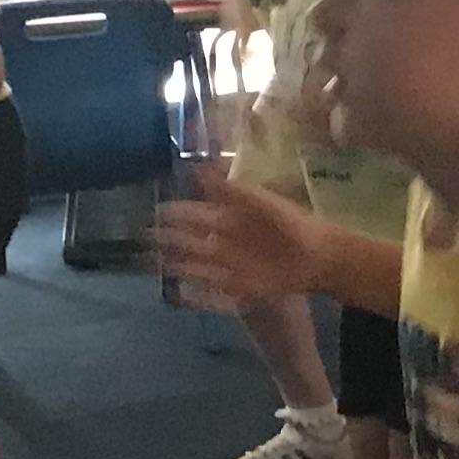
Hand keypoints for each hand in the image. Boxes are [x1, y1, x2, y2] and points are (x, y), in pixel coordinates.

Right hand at [155, 171, 322, 308]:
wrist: (316, 256)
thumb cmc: (290, 223)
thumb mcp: (258, 200)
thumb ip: (227, 188)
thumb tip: (196, 168)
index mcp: (231, 215)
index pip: (195, 213)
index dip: (176, 212)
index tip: (155, 210)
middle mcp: (225, 238)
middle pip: (190, 238)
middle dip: (168, 236)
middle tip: (142, 235)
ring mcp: (229, 261)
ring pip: (194, 260)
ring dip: (173, 261)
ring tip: (148, 261)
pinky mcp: (236, 283)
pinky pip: (209, 284)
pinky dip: (192, 286)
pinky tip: (175, 290)